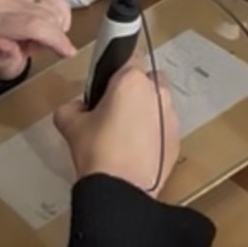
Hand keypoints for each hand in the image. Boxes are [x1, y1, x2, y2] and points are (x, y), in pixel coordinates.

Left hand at [0, 0, 74, 80]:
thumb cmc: (2, 59)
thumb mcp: (2, 67)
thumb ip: (3, 57)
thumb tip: (4, 44)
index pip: (30, 24)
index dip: (54, 37)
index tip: (69, 52)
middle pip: (45, 15)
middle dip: (56, 34)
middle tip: (46, 47)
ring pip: (53, 6)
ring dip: (58, 24)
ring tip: (42, 35)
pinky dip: (60, 11)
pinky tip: (50, 21)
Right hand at [54, 65, 180, 197]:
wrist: (122, 190)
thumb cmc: (96, 151)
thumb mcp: (69, 124)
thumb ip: (71, 106)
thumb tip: (79, 107)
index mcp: (131, 81)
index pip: (129, 56)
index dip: (116, 70)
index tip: (107, 86)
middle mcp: (157, 92)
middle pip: (148, 79)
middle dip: (135, 89)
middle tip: (115, 110)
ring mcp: (172, 116)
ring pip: (159, 103)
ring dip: (146, 111)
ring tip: (126, 134)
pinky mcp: (179, 139)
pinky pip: (165, 127)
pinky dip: (155, 133)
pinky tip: (138, 150)